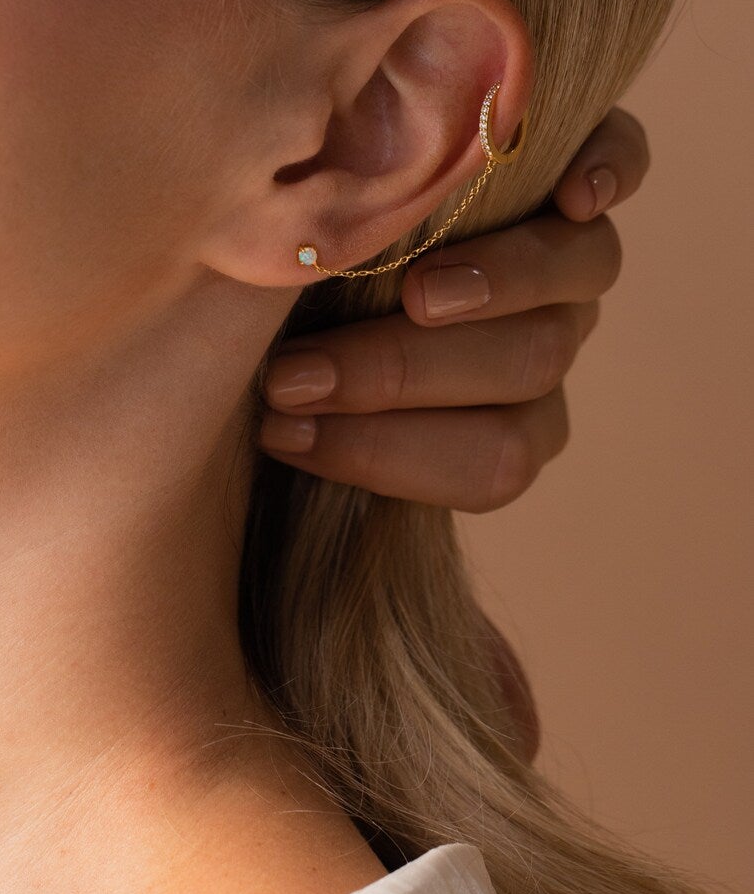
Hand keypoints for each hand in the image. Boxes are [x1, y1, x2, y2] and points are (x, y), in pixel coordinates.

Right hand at [254, 105, 647, 763]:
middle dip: (400, 387)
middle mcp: (537, 347)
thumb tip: (516, 726)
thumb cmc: (295, 341)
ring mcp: (561, 258)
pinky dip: (602, 174)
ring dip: (490, 295)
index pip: (484, 465)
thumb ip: (381, 546)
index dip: (388, 461)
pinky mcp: (568, 166)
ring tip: (411, 292)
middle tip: (297, 377)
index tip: (279, 442)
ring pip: (570, 290)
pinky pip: (616, 168)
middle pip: (519, 380)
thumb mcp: (308, 445)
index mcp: (495, 424)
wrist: (321, 209)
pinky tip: (564, 186)